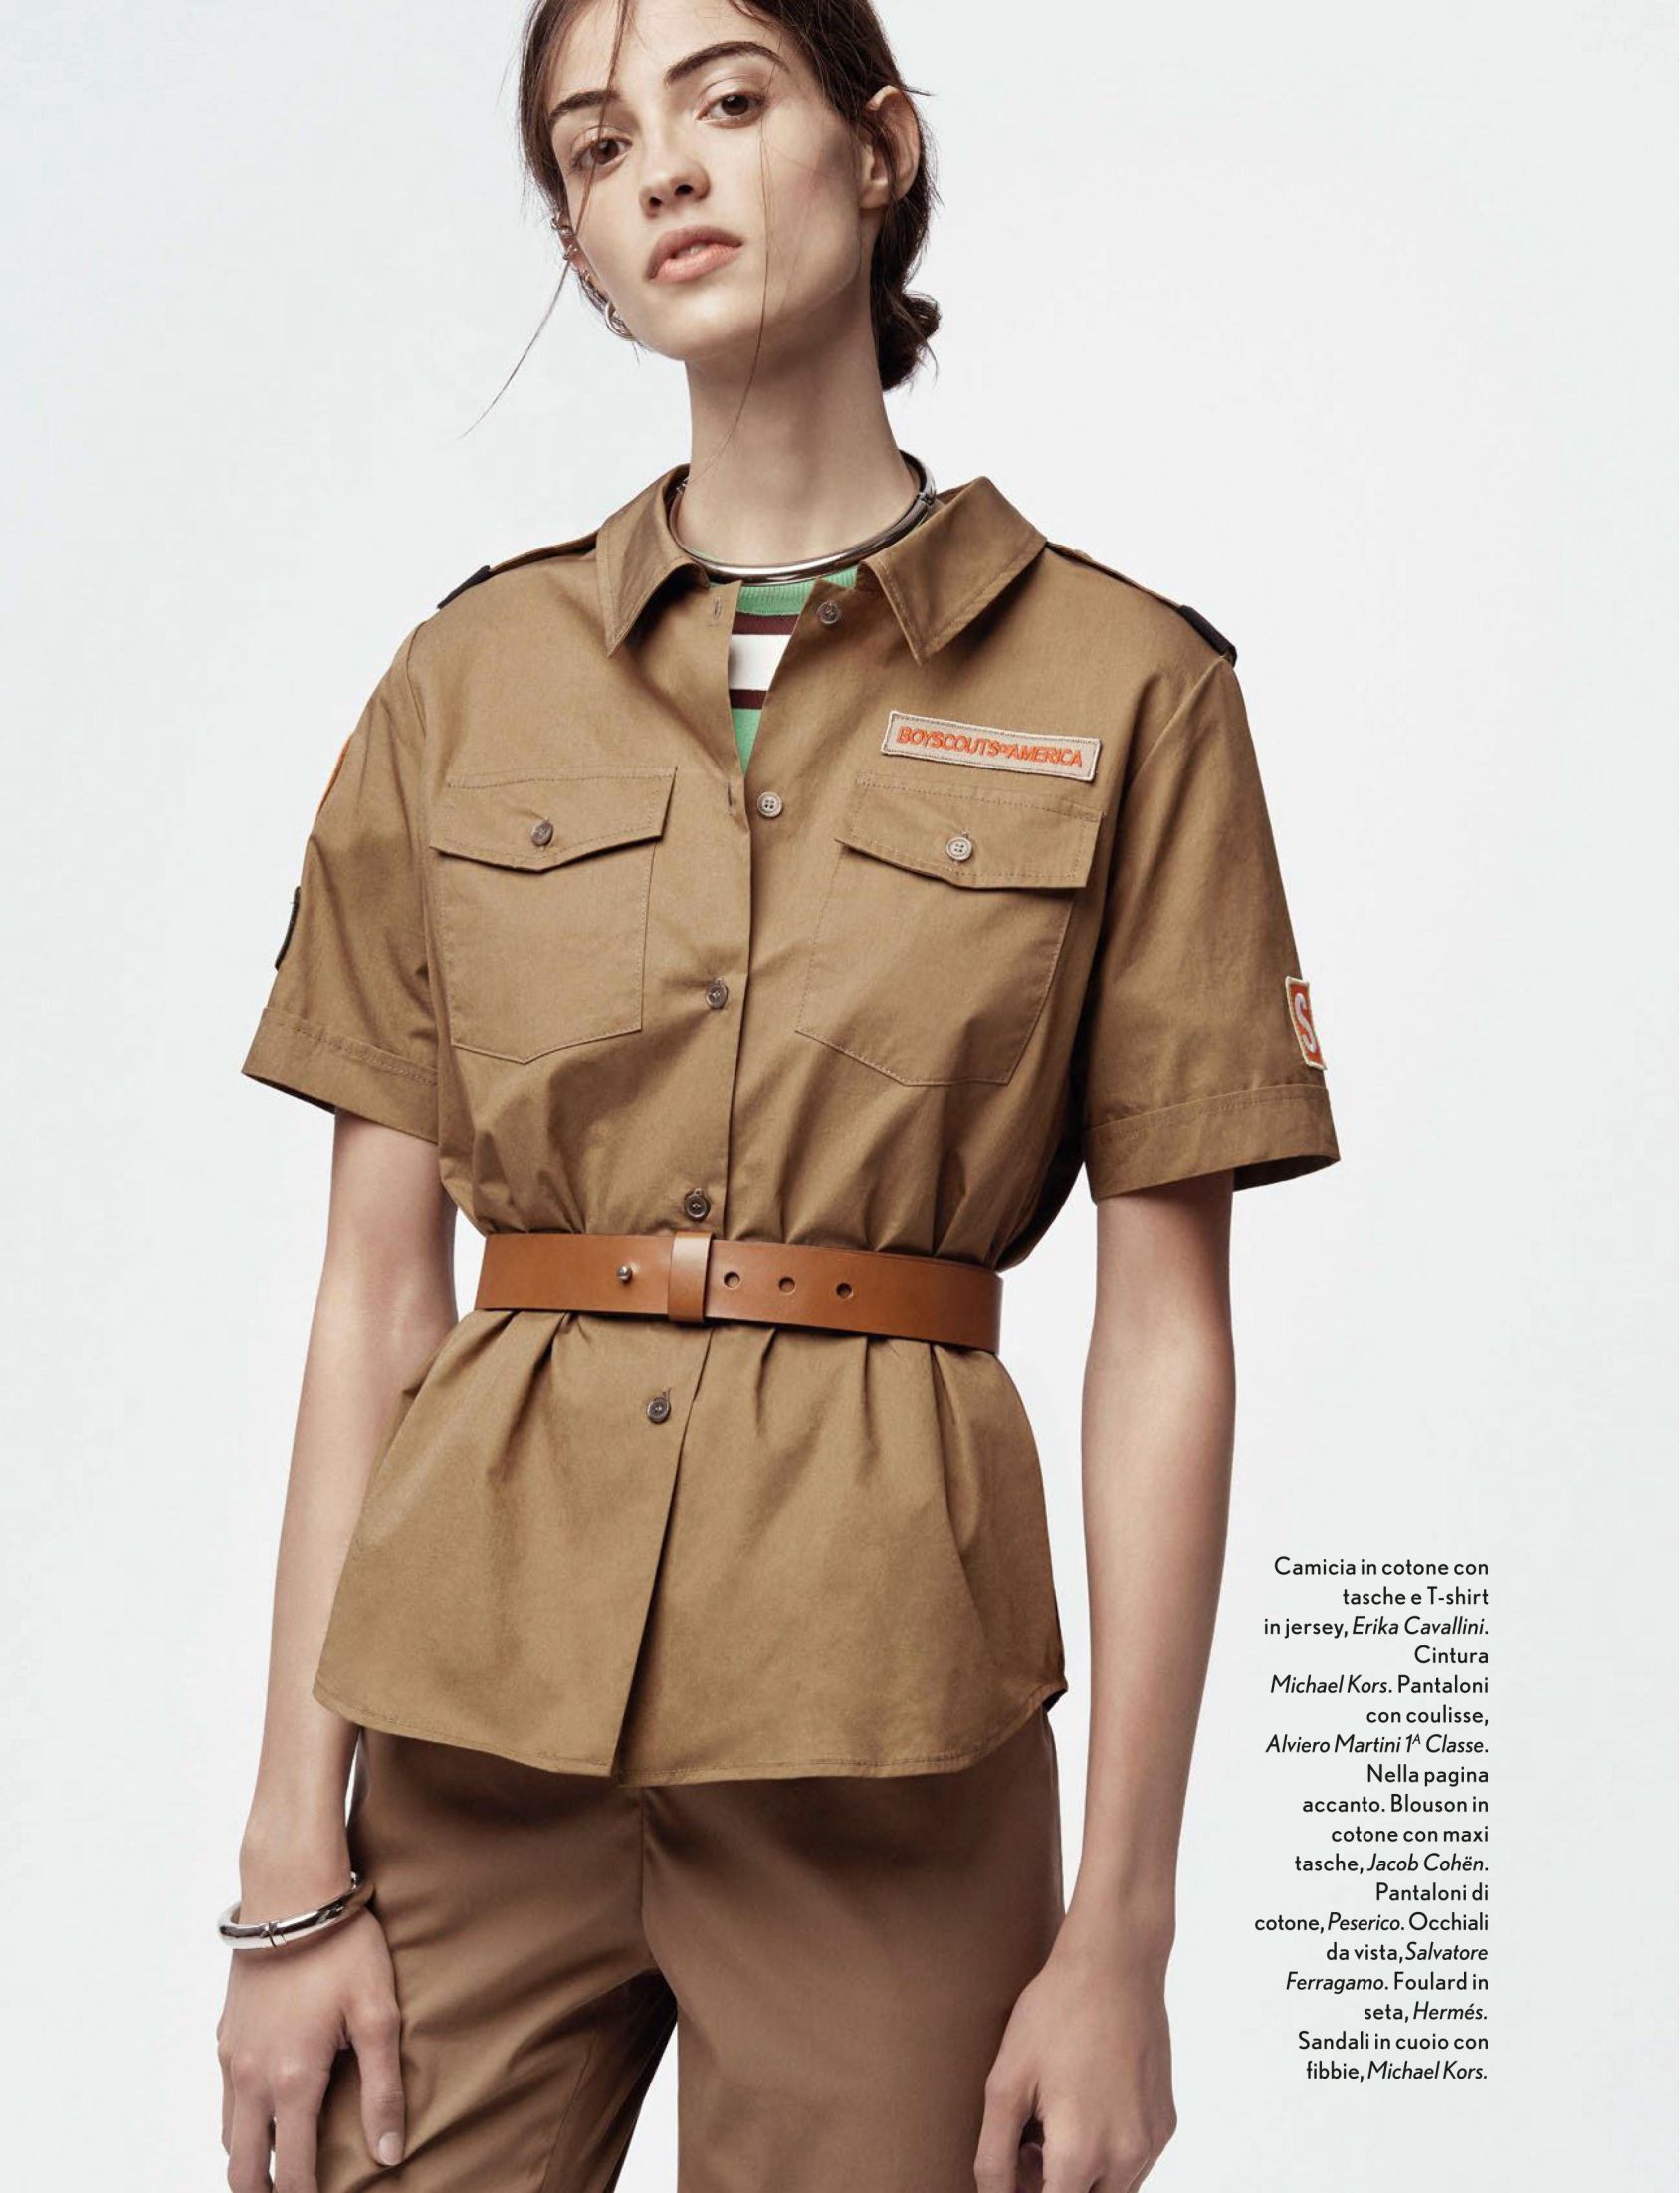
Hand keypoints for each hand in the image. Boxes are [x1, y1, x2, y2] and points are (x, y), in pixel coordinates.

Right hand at [216, 1907, 404, 2189]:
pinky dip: (242, 2119)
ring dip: (250, 2157)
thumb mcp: (378, 2014)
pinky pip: (225, 2097)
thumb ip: (383, 2089)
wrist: (290, 1893)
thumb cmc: (341, 1948)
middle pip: (243, 2168)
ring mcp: (232, 2055)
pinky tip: (268, 2107)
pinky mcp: (226, 2033)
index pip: (291, 2171)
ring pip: (229, 2134)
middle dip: (265, 2192)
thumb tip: (388, 2154)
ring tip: (282, 2161)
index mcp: (291, 2080)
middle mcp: (251, 2077)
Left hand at [974, 1931, 1175, 2191]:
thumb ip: (994, 2154)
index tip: (1017, 2164)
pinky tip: (1086, 2105)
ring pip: (1112, 2191)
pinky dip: (1107, 2153)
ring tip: (1054, 2123)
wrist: (1116, 1962)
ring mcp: (1151, 2142)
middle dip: (1053, 2188)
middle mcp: (1125, 2157)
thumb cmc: (1056, 2012)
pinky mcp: (1166, 2123)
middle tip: (1028, 2145)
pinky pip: (1134, 2163)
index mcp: (1080, 2152)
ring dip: (1082, 2176)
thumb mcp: (1006, 2080)